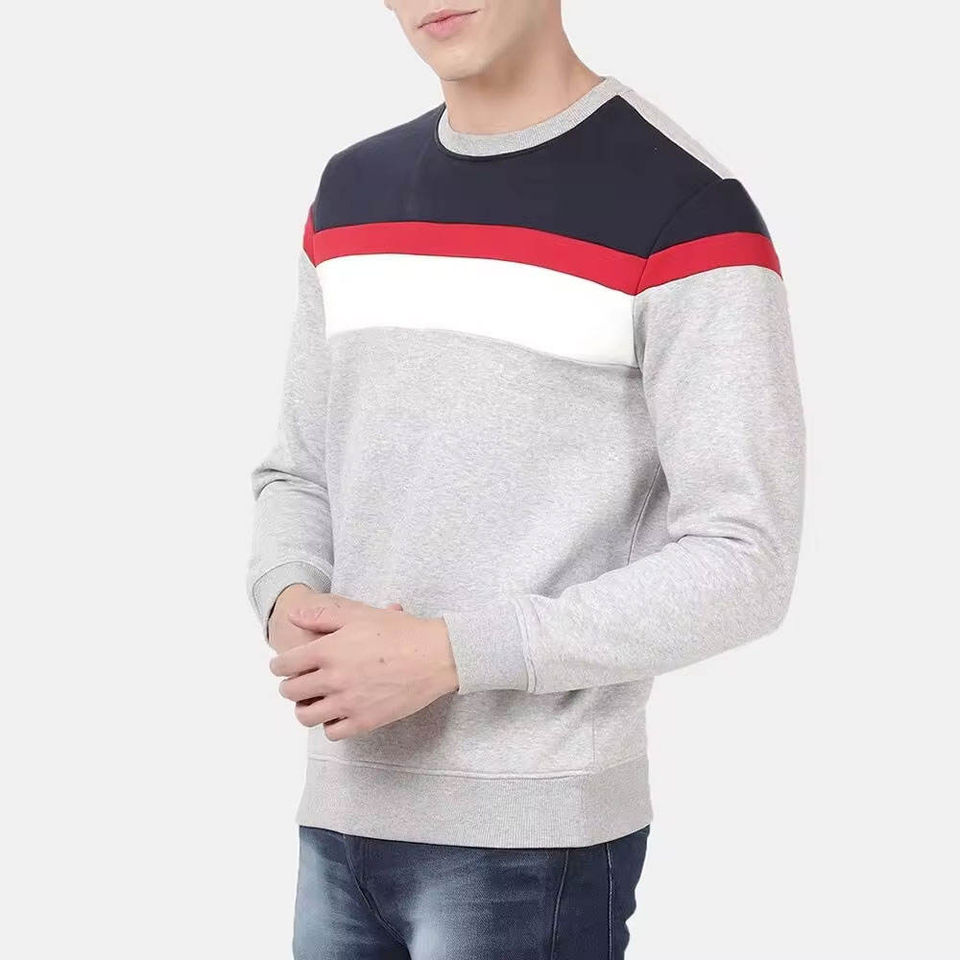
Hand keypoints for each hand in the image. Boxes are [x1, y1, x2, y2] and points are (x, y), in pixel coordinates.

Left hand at [269, 594, 458, 739]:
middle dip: (289, 686)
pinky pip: (332, 732)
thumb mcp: (360, 615)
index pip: (285, 665)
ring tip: (314, 700)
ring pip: (306, 716)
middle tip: (297, 682)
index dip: (279, 666)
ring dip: (304, 708)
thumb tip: (294, 617)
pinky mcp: (365, 721)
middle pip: (290, 691)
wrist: (436, 656)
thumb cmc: (401, 632)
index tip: (282, 667)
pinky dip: (329, 724)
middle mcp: (333, 678)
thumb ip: (323, 616)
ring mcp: (348, 703)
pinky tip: (337, 713)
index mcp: (329, 650)